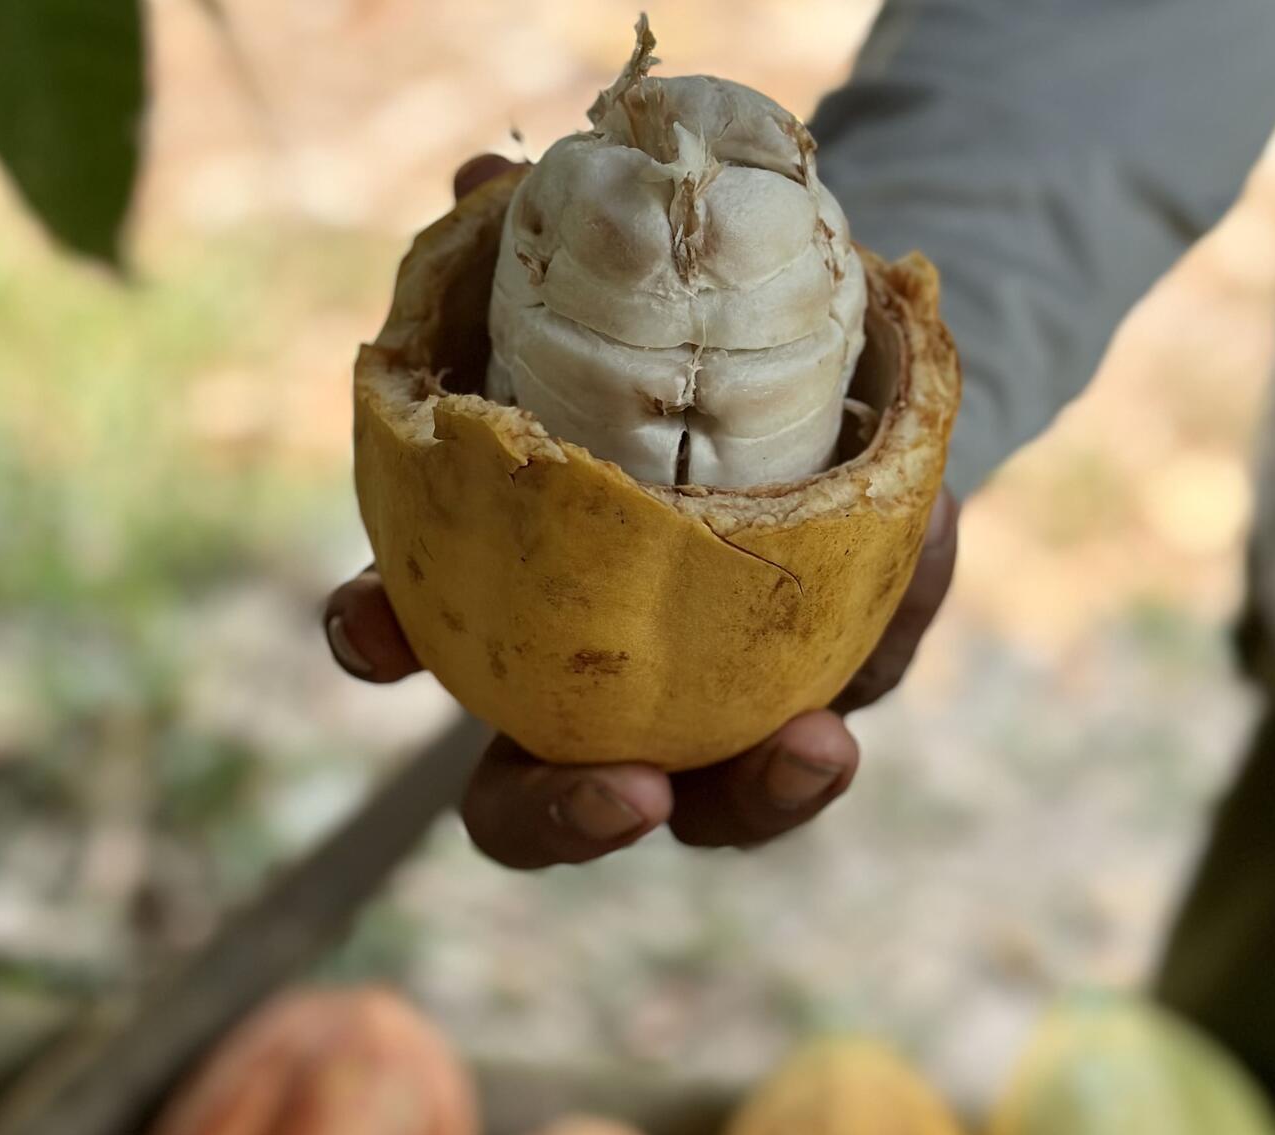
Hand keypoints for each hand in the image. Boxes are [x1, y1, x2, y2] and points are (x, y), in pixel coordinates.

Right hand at [324, 155, 959, 867]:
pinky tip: (903, 599)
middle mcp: (588, 692)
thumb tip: (476, 177)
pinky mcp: (819, 695)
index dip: (375, 639)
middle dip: (562, 816)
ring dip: (759, 799)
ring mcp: (703, 716)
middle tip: (625, 795)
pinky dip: (861, 681)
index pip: (413, 641)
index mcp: (508, 605)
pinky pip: (838, 713)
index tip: (371, 626)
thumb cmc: (679, 372)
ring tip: (815, 751)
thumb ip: (540, 272)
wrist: (811, 395)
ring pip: (709, 810)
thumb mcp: (615, 323)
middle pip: (531, 802)